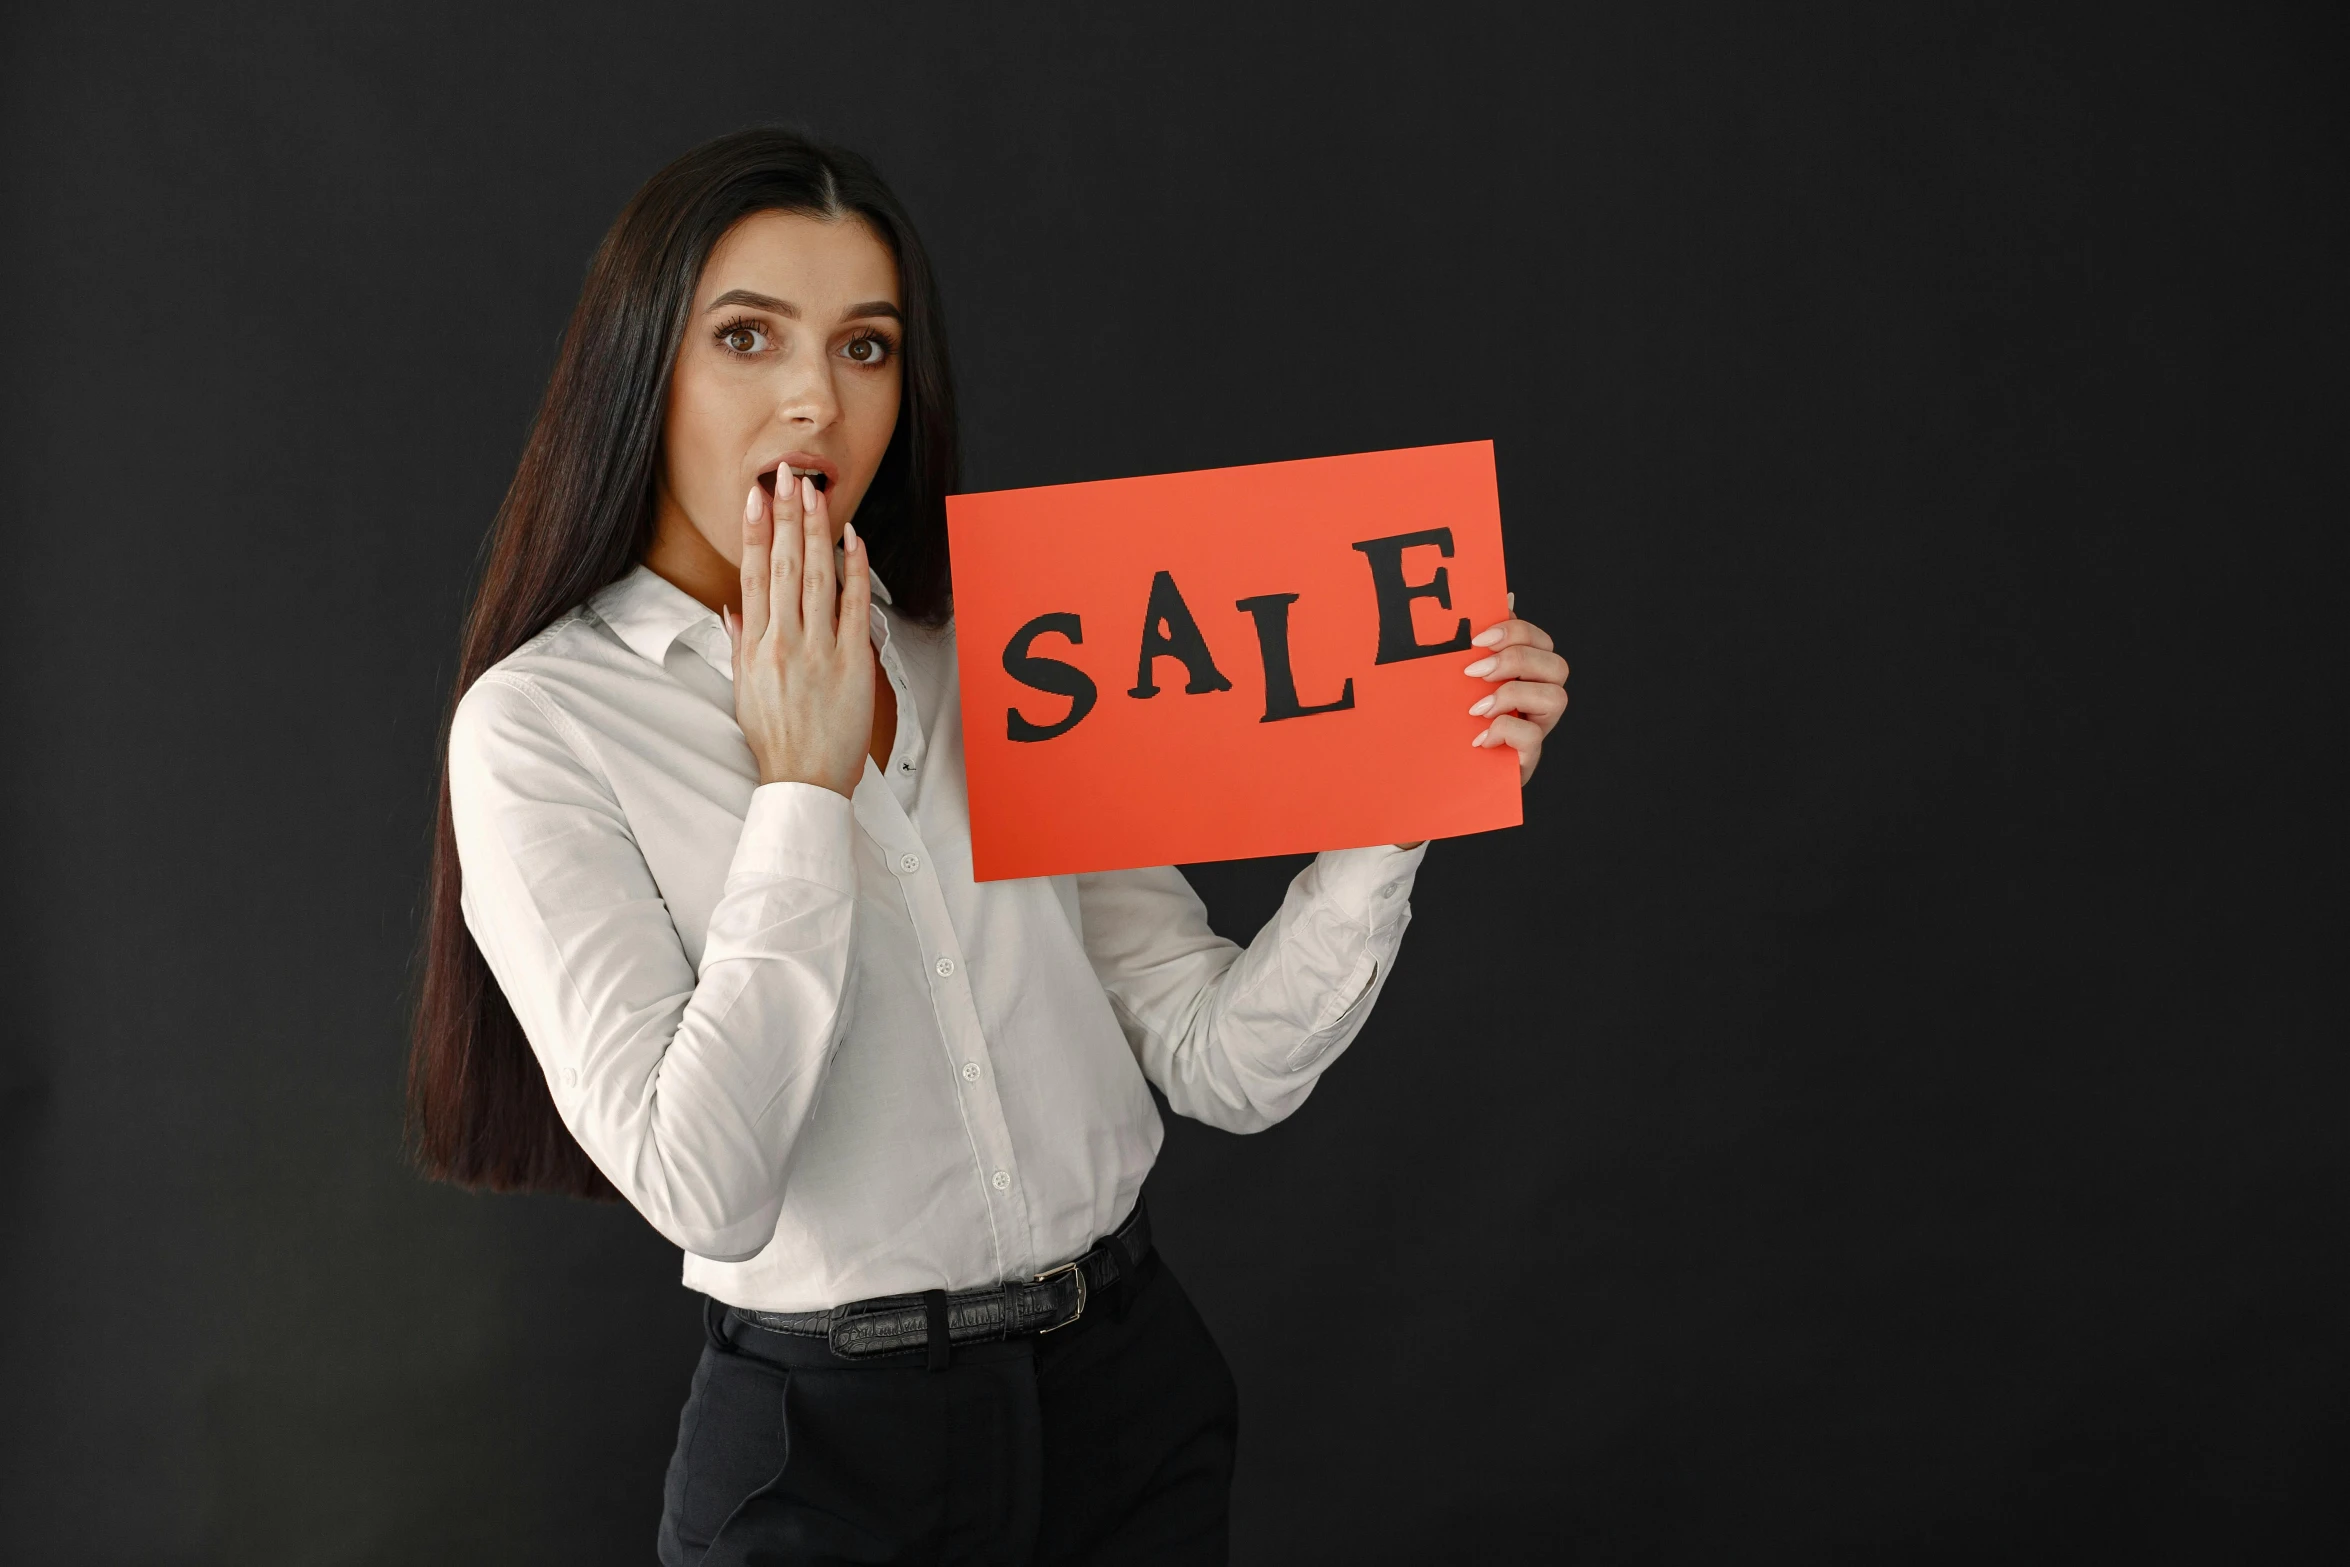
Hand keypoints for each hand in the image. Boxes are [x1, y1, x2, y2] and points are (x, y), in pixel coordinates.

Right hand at [722, 467, 874, 796]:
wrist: (804, 780)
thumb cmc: (776, 738)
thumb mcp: (744, 688)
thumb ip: (739, 641)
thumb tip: (731, 606)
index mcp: (754, 645)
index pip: (751, 574)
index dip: (754, 531)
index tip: (756, 497)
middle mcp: (783, 642)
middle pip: (782, 565)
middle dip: (785, 516)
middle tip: (787, 475)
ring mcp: (818, 650)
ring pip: (816, 576)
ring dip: (816, 530)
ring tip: (815, 493)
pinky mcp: (851, 661)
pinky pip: (854, 605)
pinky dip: (855, 569)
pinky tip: (854, 539)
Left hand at [1464, 596, 1567, 784]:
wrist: (1438, 771)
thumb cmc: (1450, 716)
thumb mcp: (1456, 677)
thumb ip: (1477, 643)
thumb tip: (1503, 595)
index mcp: (1525, 673)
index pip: (1539, 639)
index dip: (1515, 631)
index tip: (1477, 640)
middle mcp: (1539, 698)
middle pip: (1556, 664)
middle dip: (1515, 660)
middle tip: (1474, 672)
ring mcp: (1537, 728)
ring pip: (1557, 697)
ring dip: (1513, 694)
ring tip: (1476, 708)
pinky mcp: (1526, 758)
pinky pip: (1533, 738)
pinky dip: (1505, 731)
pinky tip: (1479, 735)